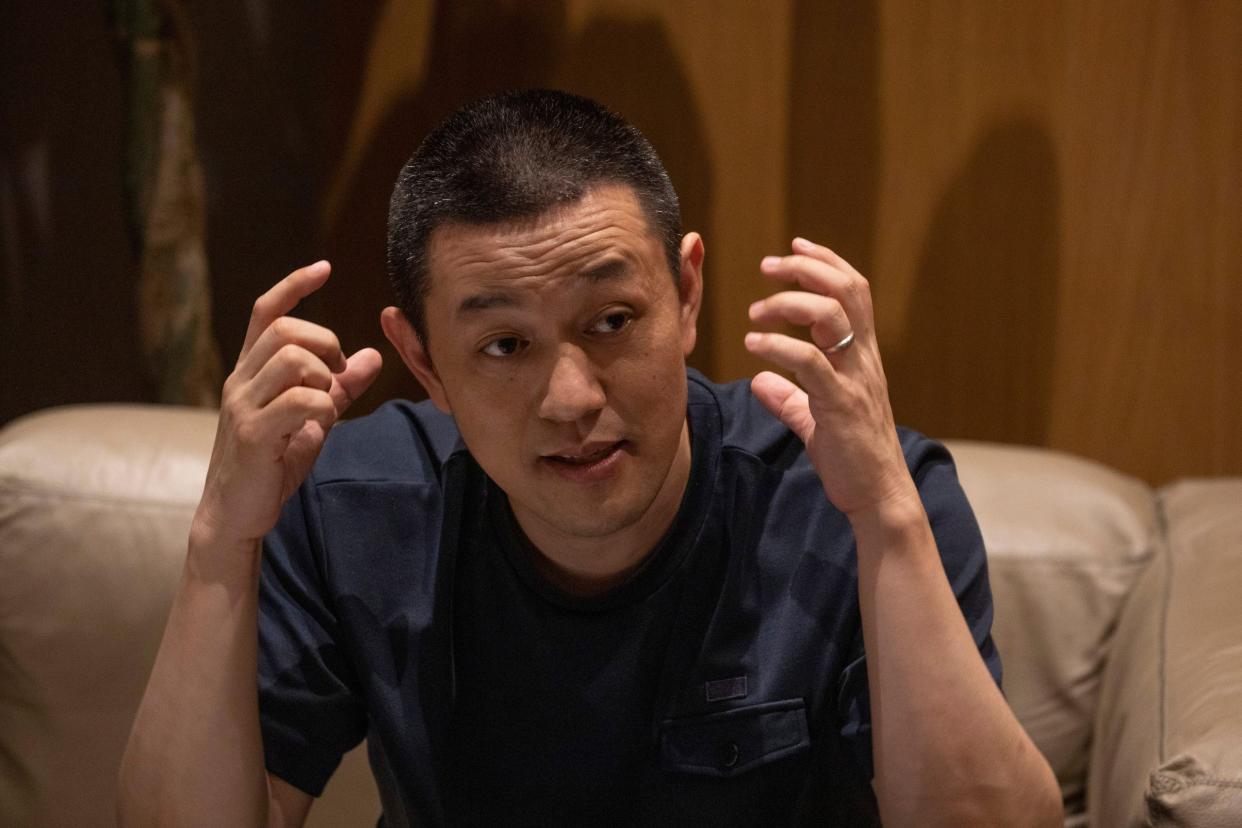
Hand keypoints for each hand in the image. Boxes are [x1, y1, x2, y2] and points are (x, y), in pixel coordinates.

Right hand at [194, 261, 382, 546]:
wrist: (236, 514)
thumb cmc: (272, 464)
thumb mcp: (314, 420)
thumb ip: (340, 388)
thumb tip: (373, 355)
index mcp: (250, 371)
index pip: (267, 312)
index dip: (294, 285)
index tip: (325, 267)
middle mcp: (240, 381)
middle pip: (285, 330)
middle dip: (325, 342)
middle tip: (338, 374)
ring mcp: (242, 406)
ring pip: (291, 359)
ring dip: (324, 376)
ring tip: (327, 402)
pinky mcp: (252, 434)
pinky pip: (299, 401)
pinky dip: (323, 406)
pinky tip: (321, 425)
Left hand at [744, 238, 915, 520]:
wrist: (878, 495)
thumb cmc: (851, 457)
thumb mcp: (816, 420)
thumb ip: (790, 398)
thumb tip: (759, 382)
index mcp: (863, 356)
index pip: (853, 291)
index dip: (826, 262)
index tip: (795, 245)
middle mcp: (864, 360)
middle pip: (845, 291)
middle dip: (805, 269)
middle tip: (767, 266)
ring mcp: (854, 380)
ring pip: (831, 318)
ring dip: (788, 303)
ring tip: (755, 311)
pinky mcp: (840, 405)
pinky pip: (811, 363)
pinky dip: (778, 346)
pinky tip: (754, 344)